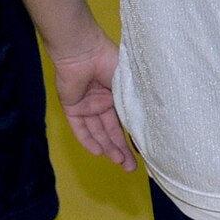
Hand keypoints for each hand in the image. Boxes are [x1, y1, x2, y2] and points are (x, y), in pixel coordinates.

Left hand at [51, 37, 136, 169]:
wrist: (84, 51)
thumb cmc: (110, 61)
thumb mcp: (128, 83)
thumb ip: (134, 102)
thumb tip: (148, 121)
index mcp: (117, 93)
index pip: (124, 120)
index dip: (132, 136)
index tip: (142, 151)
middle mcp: (102, 101)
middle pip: (111, 130)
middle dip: (121, 149)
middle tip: (130, 167)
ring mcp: (87, 105)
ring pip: (98, 131)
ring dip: (108, 147)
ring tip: (119, 163)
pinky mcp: (72, 107)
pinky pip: (80, 128)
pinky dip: (88, 140)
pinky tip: (98, 153)